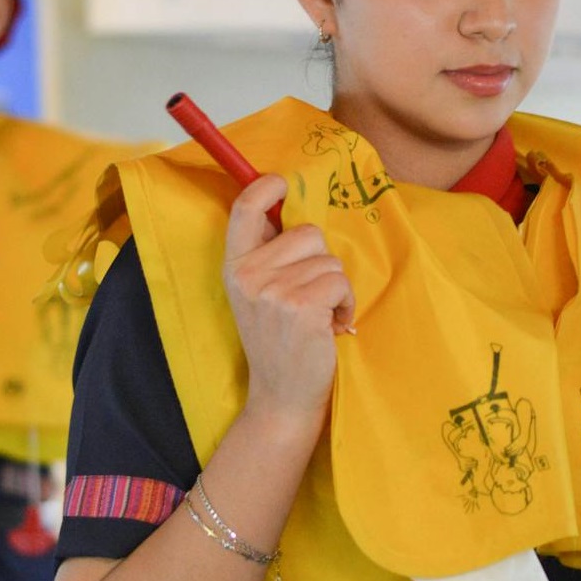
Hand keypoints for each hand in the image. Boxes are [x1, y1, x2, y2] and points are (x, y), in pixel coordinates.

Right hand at [222, 174, 355, 417]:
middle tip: (308, 296)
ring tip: (317, 316)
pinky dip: (345, 304)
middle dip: (320, 260)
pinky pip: (341, 282)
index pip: (244, 208)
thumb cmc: (278, 338)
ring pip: (330, 260)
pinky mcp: (302, 307)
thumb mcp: (258, 293)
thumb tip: (288, 203)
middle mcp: (248, 274)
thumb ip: (267, 253)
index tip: (283, 185)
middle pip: (307, 233)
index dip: (267, 186)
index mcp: (234, 266)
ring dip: (334, 288)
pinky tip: (329, 326)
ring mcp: (274, 291)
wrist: (281, 395)